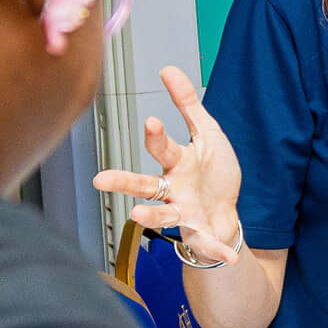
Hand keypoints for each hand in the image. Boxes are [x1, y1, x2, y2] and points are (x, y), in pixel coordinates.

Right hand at [92, 65, 243, 264]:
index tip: (152, 122)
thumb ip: (188, 104)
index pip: (162, 148)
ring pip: (163, 215)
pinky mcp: (201, 233)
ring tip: (138, 216)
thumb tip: (168, 69)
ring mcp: (184, 213)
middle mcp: (173, 189)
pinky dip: (217, 251)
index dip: (157, 136)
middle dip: (124, 182)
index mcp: (177, 163)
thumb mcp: (207, 134)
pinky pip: (207, 243)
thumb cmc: (211, 172)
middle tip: (101, 179)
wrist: (227, 211)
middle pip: (144, 185)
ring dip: (151, 216)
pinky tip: (227, 257)